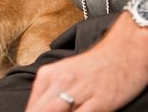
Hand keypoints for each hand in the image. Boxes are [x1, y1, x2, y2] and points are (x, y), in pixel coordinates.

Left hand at [25, 14, 147, 111]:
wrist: (124, 50)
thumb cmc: (94, 64)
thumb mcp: (65, 73)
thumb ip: (50, 91)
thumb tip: (39, 107)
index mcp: (48, 74)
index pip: (32, 106)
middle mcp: (61, 82)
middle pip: (40, 111)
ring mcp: (79, 92)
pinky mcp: (99, 102)